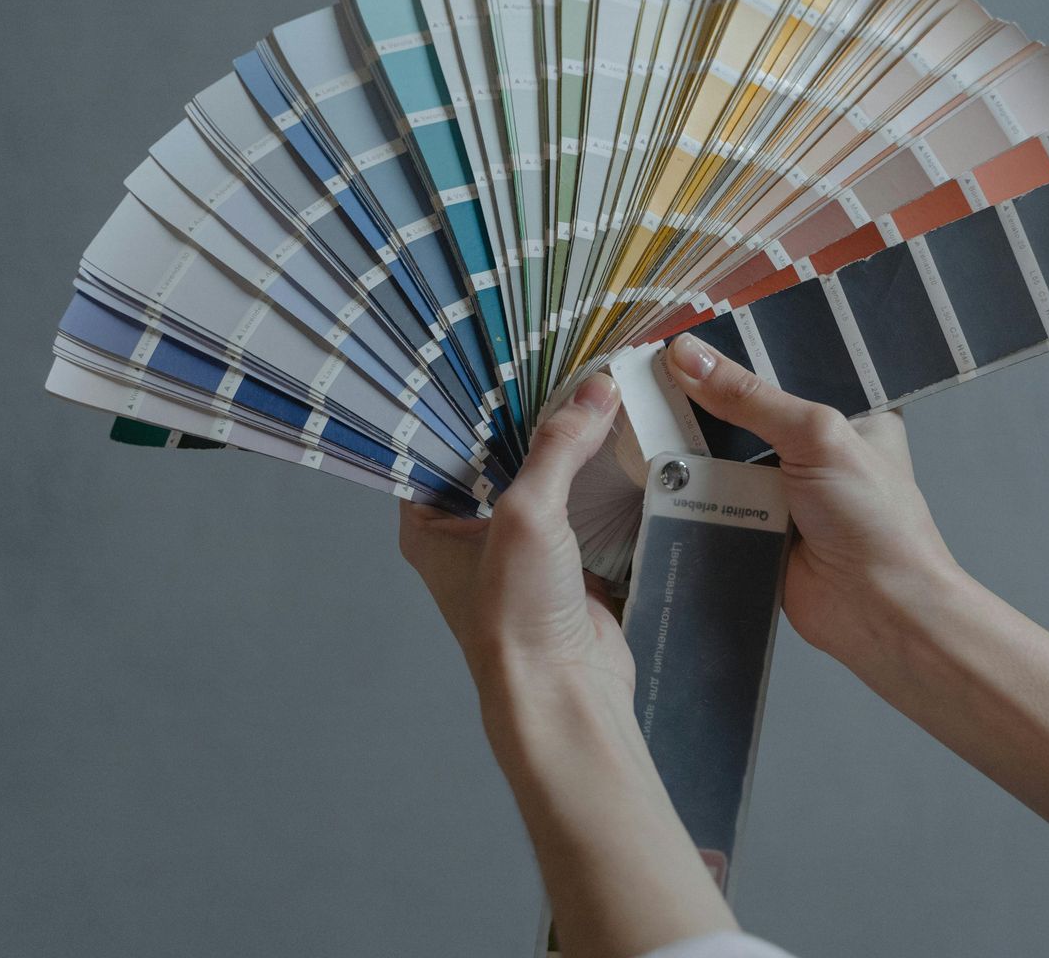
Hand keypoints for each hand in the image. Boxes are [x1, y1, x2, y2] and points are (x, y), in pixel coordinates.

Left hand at [400, 371, 738, 956]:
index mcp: (428, 523)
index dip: (471, 399)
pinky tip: (620, 440)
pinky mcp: (566, 566)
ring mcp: (518, 552)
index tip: (502, 351)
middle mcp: (466, 534)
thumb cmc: (516, 615)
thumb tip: (598, 386)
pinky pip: (582, 508)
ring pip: (545, 480)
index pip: (441, 442)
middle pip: (498, 456)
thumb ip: (560, 444)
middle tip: (559, 358)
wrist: (564, 696)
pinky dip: (600, 481)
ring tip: (596, 387)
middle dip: (531, 415)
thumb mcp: (528, 513)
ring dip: (570, 447)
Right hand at [662, 332, 964, 674]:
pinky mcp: (753, 525)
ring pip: (721, 452)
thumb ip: (751, 398)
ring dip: (687, 439)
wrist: (877, 612)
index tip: (691, 325)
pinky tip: (642, 456)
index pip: (789, 364)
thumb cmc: (875, 521)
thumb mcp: (817, 438)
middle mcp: (814, 446)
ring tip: (634, 398)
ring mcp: (781, 488)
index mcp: (849, 412)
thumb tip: (688, 357)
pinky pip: (709, 496)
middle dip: (705, 392)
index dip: (745, 346)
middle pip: (747, 408)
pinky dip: (683, 485)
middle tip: (650, 359)